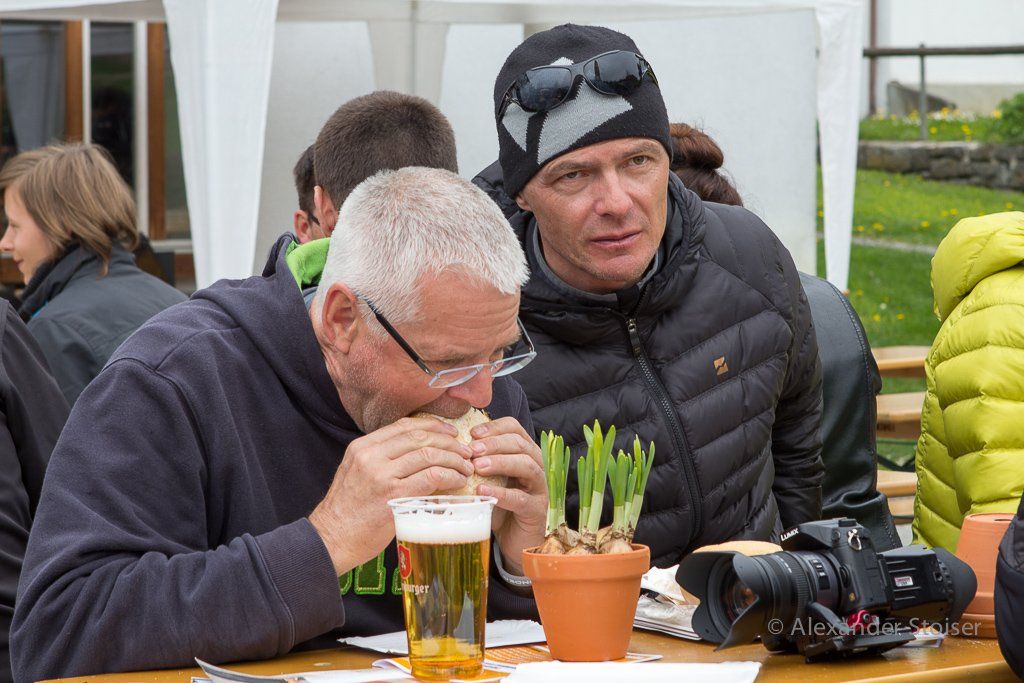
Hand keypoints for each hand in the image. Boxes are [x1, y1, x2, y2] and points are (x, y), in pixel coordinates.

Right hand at [309, 417, 473, 574]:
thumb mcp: (356, 474)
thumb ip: (382, 460)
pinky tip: (458, 481)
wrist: (332, 540)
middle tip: (464, 451)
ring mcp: (382, 475)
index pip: (404, 426)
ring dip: (453, 459)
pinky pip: (431, 477)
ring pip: (428, 454)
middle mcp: (371, 456)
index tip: (450, 433)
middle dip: (448, 442)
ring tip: (465, 467)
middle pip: (419, 437)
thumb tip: (419, 455)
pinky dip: (450, 476)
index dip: (432, 426)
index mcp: (362, 447)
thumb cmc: (348, 512)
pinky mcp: (394, 496)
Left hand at [469, 417, 546, 574]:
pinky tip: (482, 491)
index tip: (472, 434)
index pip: (514, 428)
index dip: (494, 427)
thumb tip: (449, 448)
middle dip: (495, 443)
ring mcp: (540, 488)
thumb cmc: (499, 506)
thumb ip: (477, 463)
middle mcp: (536, 466)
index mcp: (524, 453)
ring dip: (501, 462)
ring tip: (478, 466)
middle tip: (472, 450)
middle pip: (520, 443)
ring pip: (526, 465)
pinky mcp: (537, 510)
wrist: (515, 541)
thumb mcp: (488, 480)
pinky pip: (521, 498)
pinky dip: (502, 493)